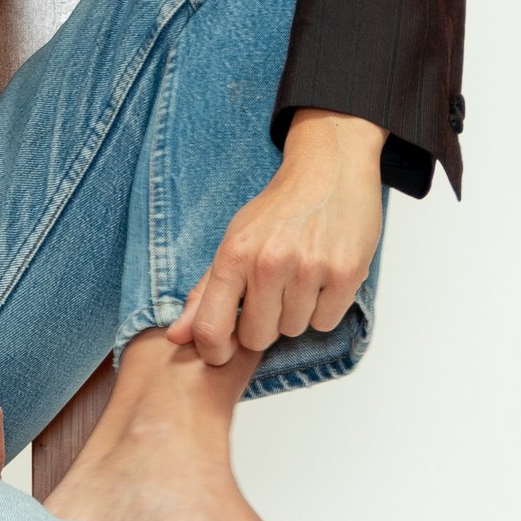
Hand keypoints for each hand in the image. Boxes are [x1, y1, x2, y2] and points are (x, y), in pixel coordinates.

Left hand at [168, 110, 385, 366]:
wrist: (329, 168)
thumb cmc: (279, 210)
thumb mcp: (234, 241)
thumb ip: (204, 293)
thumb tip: (175, 337)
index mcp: (234, 255)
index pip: (211, 329)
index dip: (214, 351)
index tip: (222, 352)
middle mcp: (269, 263)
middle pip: (256, 337)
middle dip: (263, 323)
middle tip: (272, 292)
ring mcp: (309, 268)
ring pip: (293, 330)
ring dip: (296, 313)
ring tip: (301, 277)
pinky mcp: (345, 273)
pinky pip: (325, 322)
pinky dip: (324, 308)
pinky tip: (322, 278)